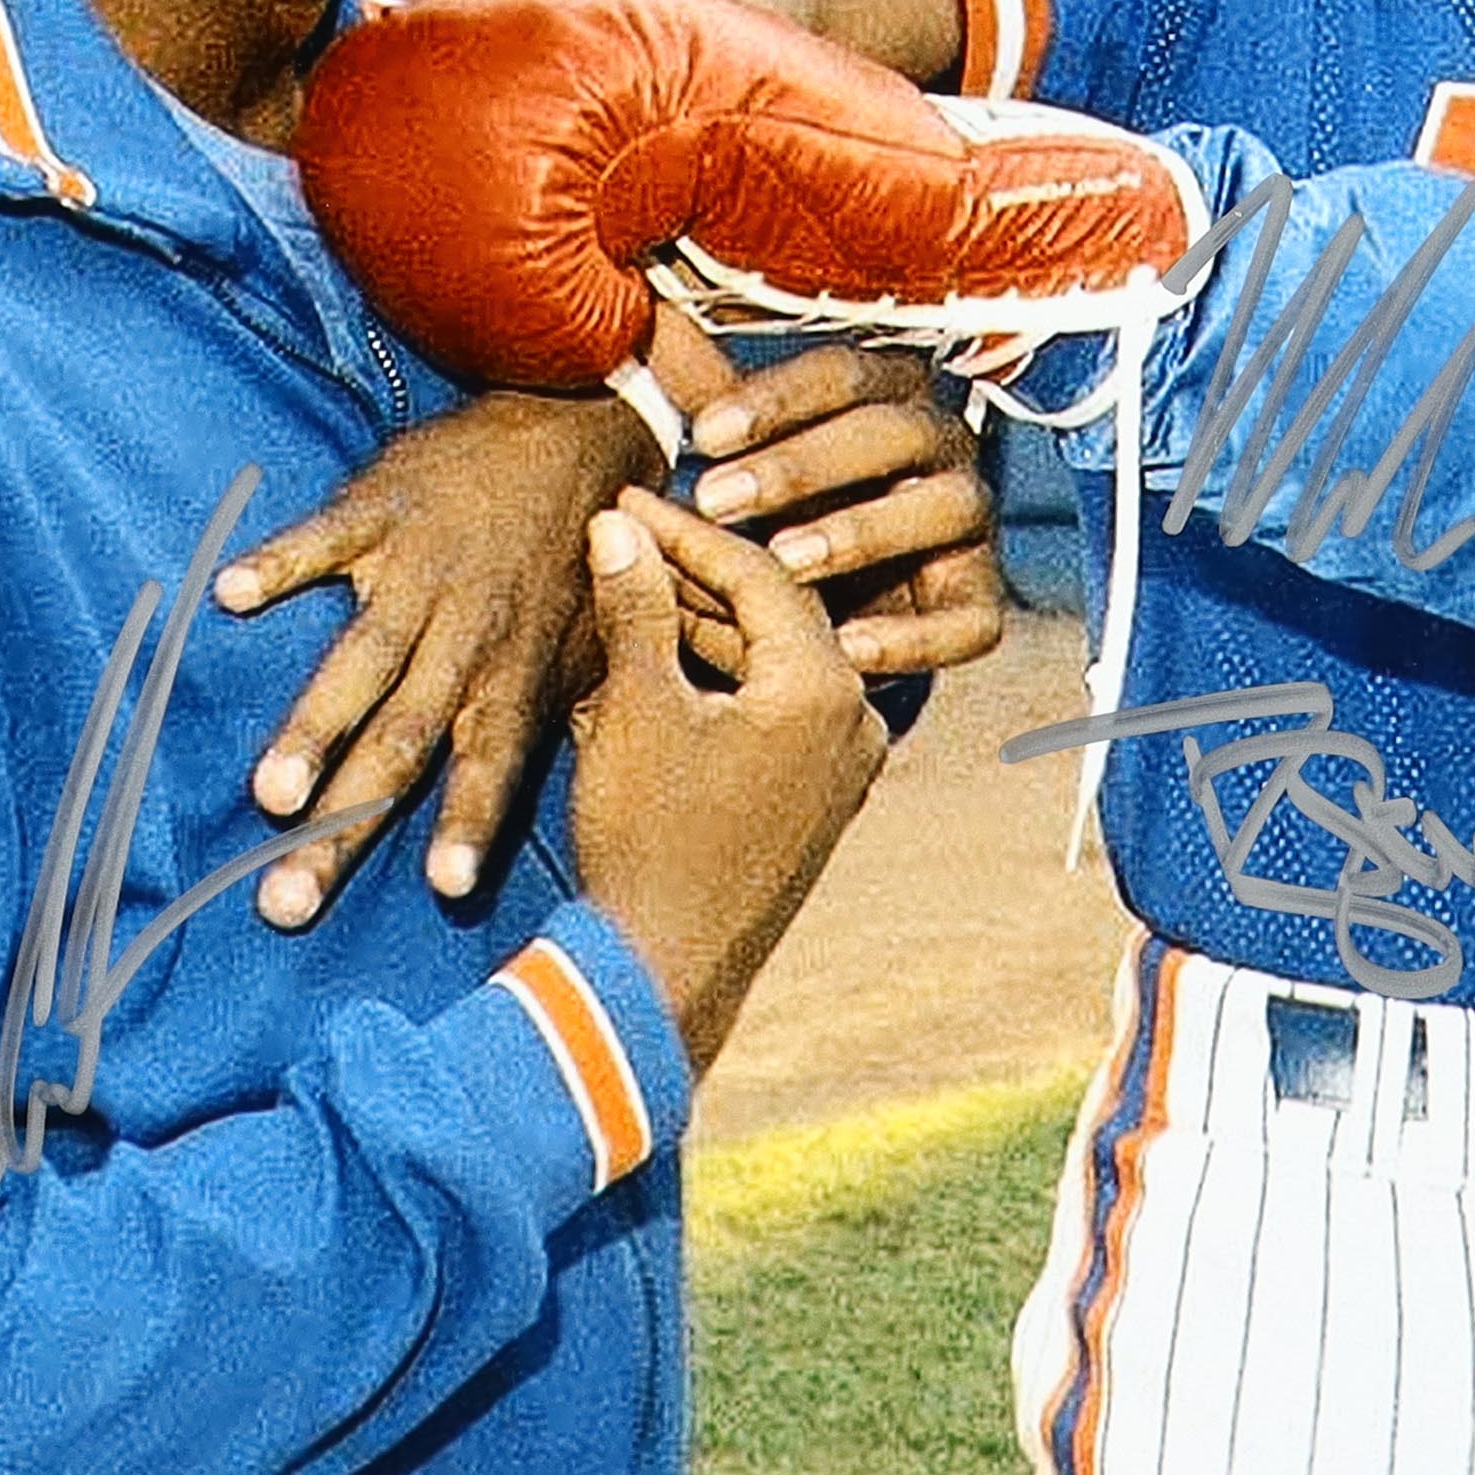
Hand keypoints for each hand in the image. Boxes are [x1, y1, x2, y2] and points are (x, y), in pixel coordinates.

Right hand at [216, 389, 656, 926]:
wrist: (582, 428)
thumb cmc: (576, 558)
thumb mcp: (588, 647)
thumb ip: (553, 724)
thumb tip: (541, 807)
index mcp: (516, 676)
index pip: (493, 767)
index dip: (469, 824)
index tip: (445, 890)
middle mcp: (469, 635)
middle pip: (401, 744)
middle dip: (344, 826)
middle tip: (288, 900)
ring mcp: (423, 573)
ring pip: (364, 661)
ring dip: (315, 729)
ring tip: (269, 794)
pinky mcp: (385, 509)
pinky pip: (326, 538)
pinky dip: (281, 562)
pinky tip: (231, 594)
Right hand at [569, 487, 887, 1066]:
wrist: (662, 971)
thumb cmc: (648, 842)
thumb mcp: (634, 710)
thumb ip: (637, 608)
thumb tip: (618, 529)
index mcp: (824, 689)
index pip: (759, 573)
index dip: (684, 531)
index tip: (625, 503)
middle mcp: (856, 720)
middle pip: (775, 612)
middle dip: (695, 573)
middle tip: (625, 534)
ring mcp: (843, 766)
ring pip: (774, 662)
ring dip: (704, 626)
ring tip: (630, 588)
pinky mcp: (818, 800)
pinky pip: (776, 711)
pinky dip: (723, 680)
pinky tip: (662, 658)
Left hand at [687, 346, 1007, 677]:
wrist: (848, 601)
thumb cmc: (787, 505)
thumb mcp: (749, 449)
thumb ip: (708, 392)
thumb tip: (649, 319)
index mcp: (889, 393)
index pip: (843, 374)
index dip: (775, 399)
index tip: (703, 435)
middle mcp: (943, 446)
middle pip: (892, 433)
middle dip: (802, 464)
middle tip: (717, 498)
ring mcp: (970, 525)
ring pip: (945, 508)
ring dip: (864, 531)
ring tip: (783, 562)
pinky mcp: (980, 604)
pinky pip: (972, 620)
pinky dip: (917, 636)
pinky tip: (847, 647)